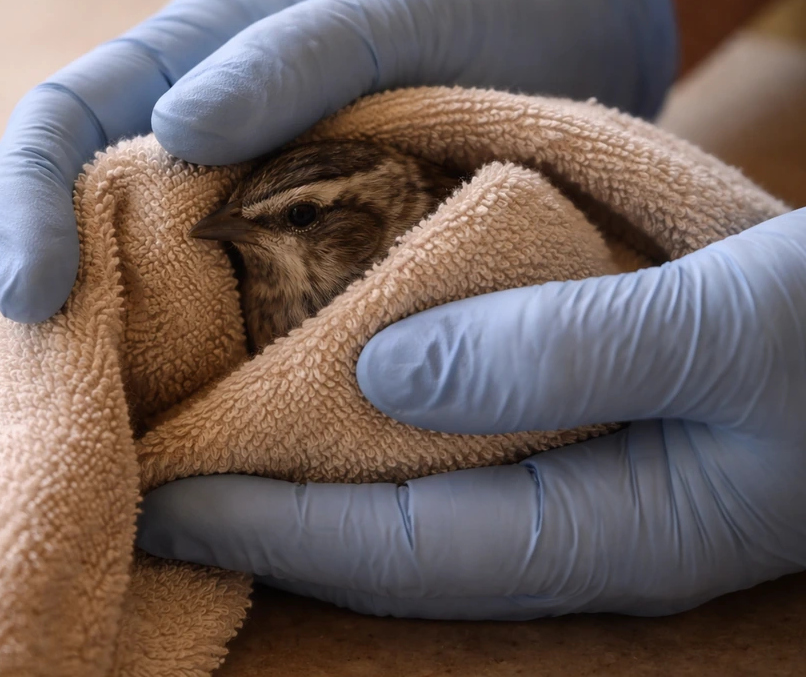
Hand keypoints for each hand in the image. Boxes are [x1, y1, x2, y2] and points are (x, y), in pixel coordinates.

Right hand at [0, 0, 675, 412]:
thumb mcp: (383, 15)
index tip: (27, 298)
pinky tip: (114, 423)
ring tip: (6, 428)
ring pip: (100, 271)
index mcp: (184, 60)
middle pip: (47, 210)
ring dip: (46, 346)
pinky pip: (182, 311)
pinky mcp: (265, 259)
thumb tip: (179, 137)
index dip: (19, 207)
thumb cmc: (464, 8)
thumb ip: (289, 65)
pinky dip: (137, 366)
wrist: (549, 30)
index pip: (57, 127)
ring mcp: (217, 203)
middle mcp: (179, 135)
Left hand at [137, 209, 805, 618]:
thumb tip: (381, 369)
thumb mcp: (716, 328)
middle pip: (383, 543)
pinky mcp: (584, 448)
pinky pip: (454, 453)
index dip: (266, 523)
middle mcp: (576, 534)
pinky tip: (331, 389)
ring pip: (412, 503)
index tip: (159, 495)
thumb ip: (557, 351)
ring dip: (311, 475)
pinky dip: (377, 428)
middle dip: (267, 518)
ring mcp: (581, 497)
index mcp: (605, 533)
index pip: (388, 546)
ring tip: (217, 439)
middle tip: (159, 475)